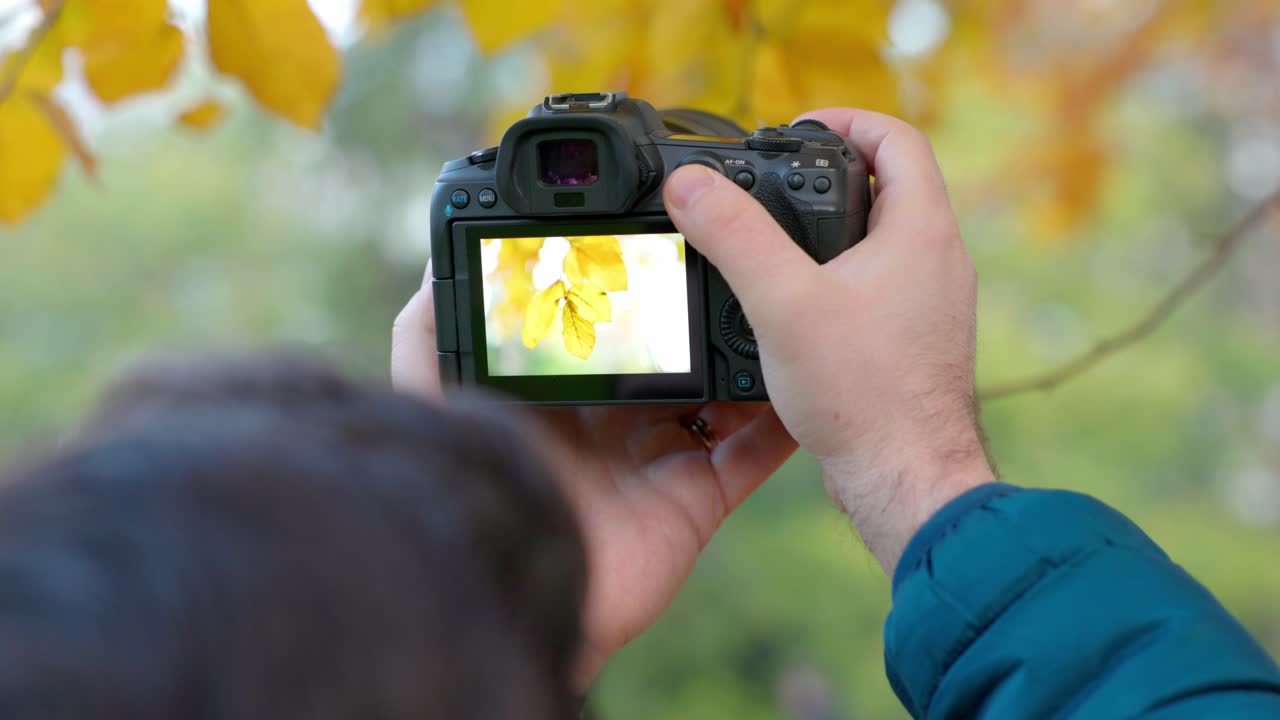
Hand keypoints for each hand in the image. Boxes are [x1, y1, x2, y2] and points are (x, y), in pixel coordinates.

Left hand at [391, 273, 796, 690]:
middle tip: (740, 258)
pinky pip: (754, 455)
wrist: (517, 584)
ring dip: (754, 357)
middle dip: (704, 312)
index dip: (637, 290)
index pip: (611, 330)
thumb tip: (432, 268)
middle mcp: (617, 421)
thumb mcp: (436, 402)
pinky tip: (807, 379)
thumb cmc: (477, 487)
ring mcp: (662, 458)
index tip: (665, 235)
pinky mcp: (699, 498)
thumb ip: (426, 337)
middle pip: (676, 356)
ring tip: (785, 303)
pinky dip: (785, 423)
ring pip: (723, 396)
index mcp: (565, 393)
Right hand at [663, 109, 995, 576]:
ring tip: (781, 239)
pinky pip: (886, 285)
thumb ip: (735, 237)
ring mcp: (935, 305)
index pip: (898, 139)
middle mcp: (941, 261)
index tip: (799, 128)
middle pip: (893, 185)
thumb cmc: (862, 397)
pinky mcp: (920, 342)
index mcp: (922, 233)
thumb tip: (689, 185)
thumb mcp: (782, 303)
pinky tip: (803, 306)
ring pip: (888, 239)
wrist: (906, 481)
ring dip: (839, 226)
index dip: (847, 119)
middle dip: (833, 172)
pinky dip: (846, 275)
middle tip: (778, 181)